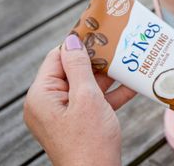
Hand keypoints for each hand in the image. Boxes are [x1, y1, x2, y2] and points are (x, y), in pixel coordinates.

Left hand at [24, 34, 135, 165]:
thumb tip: (72, 40)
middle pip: (72, 70)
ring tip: (129, 62)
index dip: (78, 44)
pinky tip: (132, 85)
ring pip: (85, 86)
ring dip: (108, 77)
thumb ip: (79, 67)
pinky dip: (110, 95)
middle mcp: (48, 103)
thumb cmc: (90, 143)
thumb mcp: (87, 98)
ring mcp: (63, 114)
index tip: (100, 31)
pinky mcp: (77, 123)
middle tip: (118, 46)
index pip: (58, 57)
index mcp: (42, 95)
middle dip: (98, 60)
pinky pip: (92, 102)